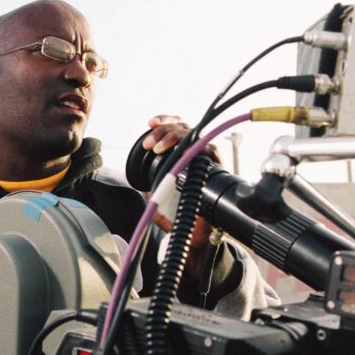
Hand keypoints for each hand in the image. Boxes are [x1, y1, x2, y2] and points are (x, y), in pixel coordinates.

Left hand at [145, 115, 222, 279]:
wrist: (194, 234)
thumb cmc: (179, 214)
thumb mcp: (160, 194)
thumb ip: (152, 183)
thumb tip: (138, 177)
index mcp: (186, 152)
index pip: (178, 126)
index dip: (165, 120)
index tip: (150, 123)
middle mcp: (199, 152)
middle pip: (185, 126)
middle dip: (164, 130)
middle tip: (149, 144)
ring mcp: (209, 158)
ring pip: (195, 134)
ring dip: (174, 137)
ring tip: (157, 148)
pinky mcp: (217, 167)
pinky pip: (208, 149)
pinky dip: (194, 148)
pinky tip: (180, 152)